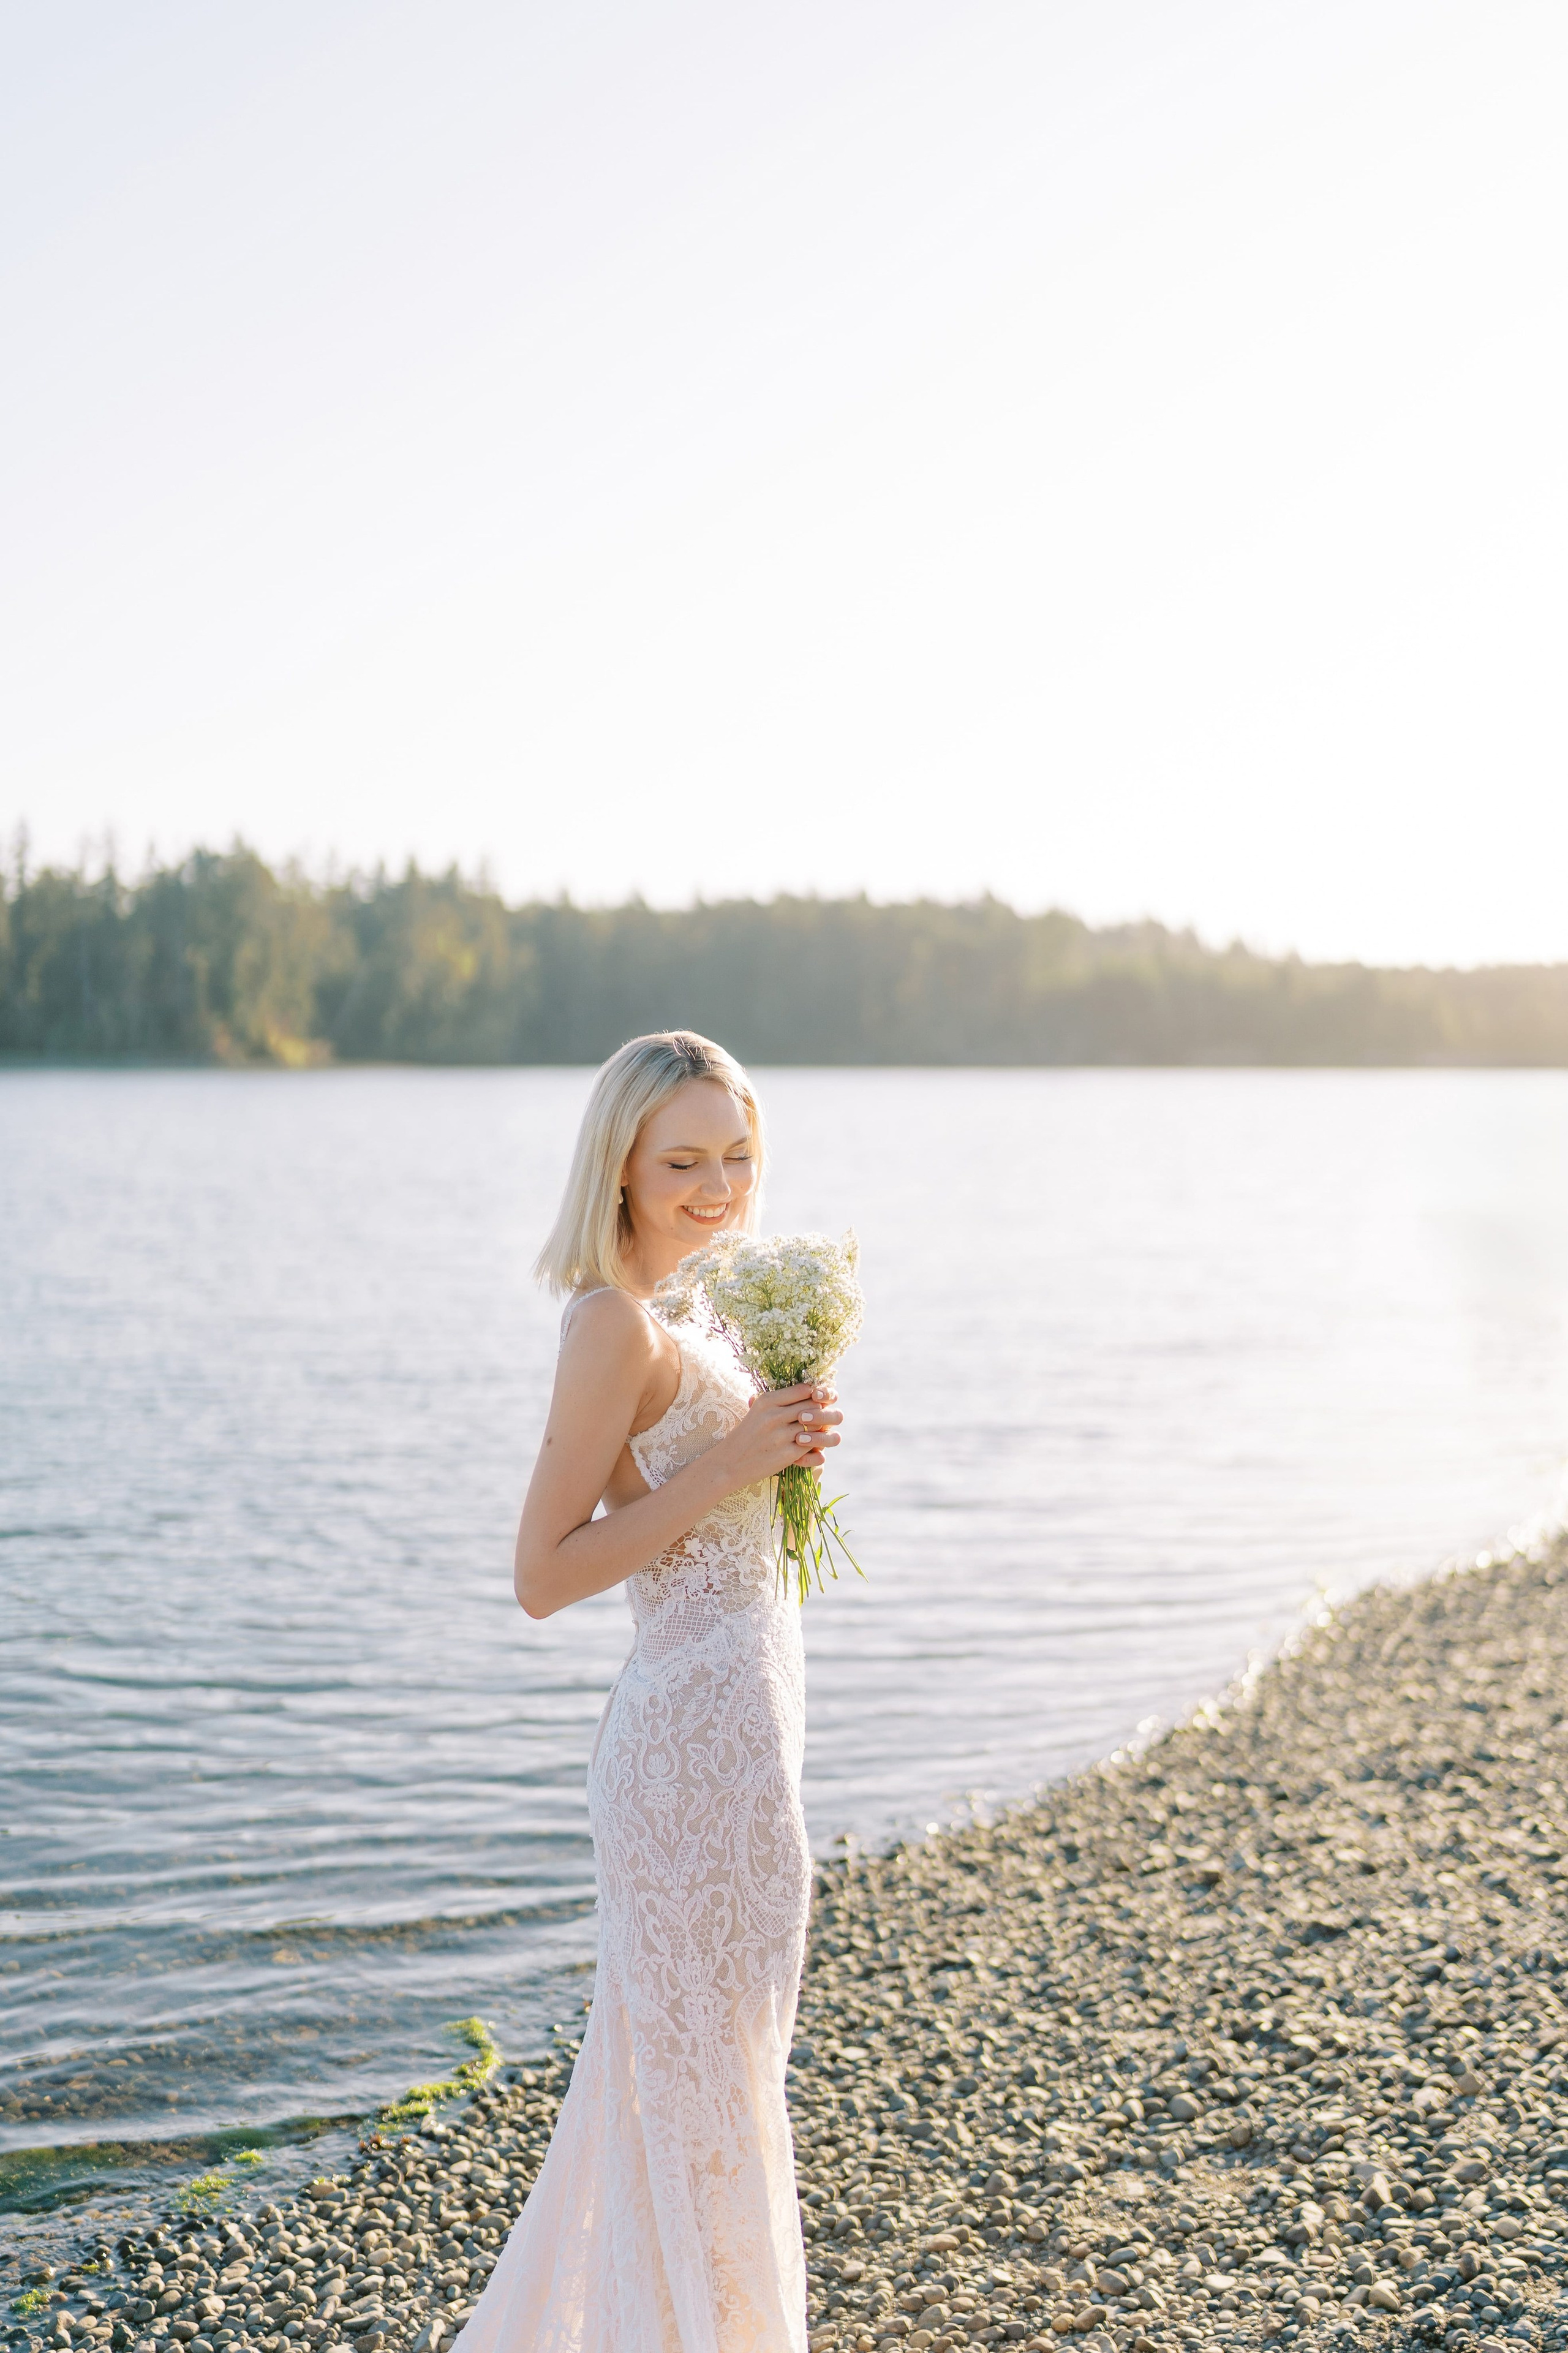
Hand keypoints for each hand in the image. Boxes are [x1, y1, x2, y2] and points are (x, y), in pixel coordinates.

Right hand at [715, 1382, 842, 1487]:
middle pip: (813, 1406)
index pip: (804, 1389)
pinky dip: (814, 1446)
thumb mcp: (758, 1410)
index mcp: (767, 1400)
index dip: (814, 1394)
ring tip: (814, 1431)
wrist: (729, 1463)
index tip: (815, 1400)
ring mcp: (781, 1435)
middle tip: (819, 1416)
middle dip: (819, 1411)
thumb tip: (809, 1389)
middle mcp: (774, 1415)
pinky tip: (809, 1445)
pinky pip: (811, 1445)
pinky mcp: (786, 1454)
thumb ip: (780, 1400)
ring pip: (815, 1425)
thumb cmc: (747, 1434)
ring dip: (818, 1429)